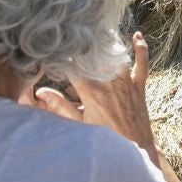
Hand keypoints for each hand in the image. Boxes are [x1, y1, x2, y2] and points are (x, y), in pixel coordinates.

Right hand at [34, 33, 157, 154]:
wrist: (134, 150)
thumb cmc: (104, 139)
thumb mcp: (79, 123)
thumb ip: (60, 106)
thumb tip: (39, 92)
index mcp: (91, 92)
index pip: (75, 67)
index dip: (65, 55)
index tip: (57, 46)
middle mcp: (109, 84)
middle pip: (96, 57)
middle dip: (86, 45)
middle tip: (77, 31)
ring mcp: (126, 83)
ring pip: (117, 56)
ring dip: (109, 44)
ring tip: (100, 31)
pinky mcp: (139, 86)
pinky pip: (142, 64)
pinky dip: (141, 49)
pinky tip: (137, 36)